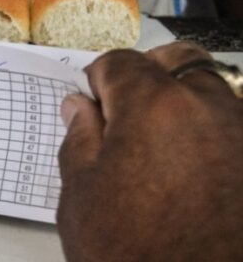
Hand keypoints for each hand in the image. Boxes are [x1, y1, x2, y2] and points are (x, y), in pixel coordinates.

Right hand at [57, 42, 242, 260]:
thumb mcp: (80, 200)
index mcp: (154, 108)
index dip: (99, 80)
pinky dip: (211, 138)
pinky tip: (194, 175)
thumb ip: (79, 140)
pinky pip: (234, 132)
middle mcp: (210, 109)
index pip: (121, 63)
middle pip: (178, 65)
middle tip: (128, 116)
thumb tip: (81, 106)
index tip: (93, 105)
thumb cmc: (131, 257)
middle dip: (149, 78)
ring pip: (213, 95)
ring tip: (163, 152)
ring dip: (184, 108)